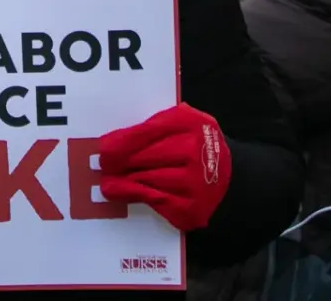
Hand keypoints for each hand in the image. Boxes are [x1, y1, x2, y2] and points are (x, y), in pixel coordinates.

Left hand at [96, 103, 230, 231]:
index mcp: (189, 123)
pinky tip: (122, 192)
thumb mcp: (181, 125)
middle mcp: (193, 150)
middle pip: (144, 157)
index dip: (121, 142)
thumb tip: (113, 142)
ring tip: (107, 183)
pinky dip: (136, 195)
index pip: (147, 131)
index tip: (103, 148)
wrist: (227, 175)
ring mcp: (194, 180)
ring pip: (146, 179)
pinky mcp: (192, 206)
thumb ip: (153, 128)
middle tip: (102, 167)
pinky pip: (156, 200)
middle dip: (120, 162)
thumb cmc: (194, 145)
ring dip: (123, 181)